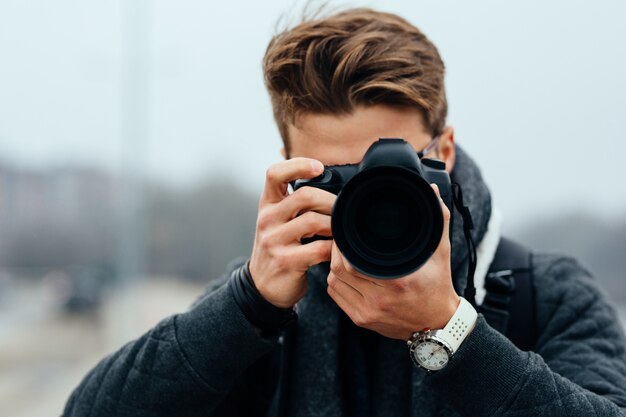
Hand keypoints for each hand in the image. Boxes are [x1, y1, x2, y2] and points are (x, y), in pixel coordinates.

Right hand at [249, 158, 335, 307]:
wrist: (262, 286)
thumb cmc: (279, 247)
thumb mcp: (278, 221)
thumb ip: (295, 203)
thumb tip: (330, 184)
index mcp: (267, 204)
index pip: (274, 174)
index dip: (298, 165)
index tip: (319, 168)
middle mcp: (267, 219)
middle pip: (305, 195)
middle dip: (331, 201)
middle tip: (343, 211)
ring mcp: (274, 241)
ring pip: (313, 221)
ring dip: (335, 225)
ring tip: (342, 231)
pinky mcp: (285, 261)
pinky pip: (319, 249)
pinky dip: (334, 248)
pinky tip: (337, 250)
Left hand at [326, 184, 459, 339]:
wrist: (438, 324)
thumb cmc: (438, 285)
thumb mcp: (440, 251)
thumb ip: (437, 218)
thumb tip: (431, 190)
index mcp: (397, 282)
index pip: (351, 262)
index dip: (342, 245)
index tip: (345, 232)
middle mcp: (380, 300)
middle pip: (338, 270)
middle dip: (335, 252)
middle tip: (342, 240)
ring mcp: (368, 312)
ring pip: (333, 282)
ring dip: (334, 266)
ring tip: (344, 254)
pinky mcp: (361, 320)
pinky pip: (336, 296)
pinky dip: (336, 282)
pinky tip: (345, 272)